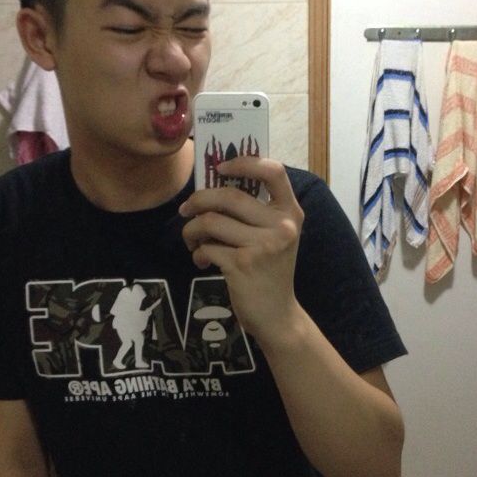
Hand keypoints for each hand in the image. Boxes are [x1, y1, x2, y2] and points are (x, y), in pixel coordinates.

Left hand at [179, 157, 303, 339]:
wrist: (277, 314)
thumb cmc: (271, 269)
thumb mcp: (275, 235)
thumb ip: (256, 210)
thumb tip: (214, 183)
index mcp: (291, 212)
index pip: (274, 171)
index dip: (244, 162)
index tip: (220, 168)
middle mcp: (281, 226)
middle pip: (229, 196)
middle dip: (198, 200)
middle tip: (186, 210)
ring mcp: (263, 246)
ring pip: (211, 221)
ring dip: (192, 230)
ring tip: (192, 240)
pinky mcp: (243, 265)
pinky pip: (207, 247)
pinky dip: (198, 252)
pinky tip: (203, 261)